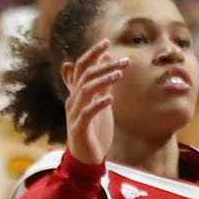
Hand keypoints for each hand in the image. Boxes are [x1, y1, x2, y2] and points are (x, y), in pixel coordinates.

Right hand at [61, 39, 125, 165]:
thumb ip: (102, 82)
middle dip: (103, 65)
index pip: (82, 68)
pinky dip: (97, 104)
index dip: (92, 54)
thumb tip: (107, 58)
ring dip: (102, 81)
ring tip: (119, 75)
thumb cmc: (94, 128)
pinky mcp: (79, 128)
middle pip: (85, 75)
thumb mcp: (100, 101)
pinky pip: (86, 113)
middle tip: (124, 59)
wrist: (86, 156)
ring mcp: (74, 114)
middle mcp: (74, 100)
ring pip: (85, 91)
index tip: (106, 42)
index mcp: (78, 93)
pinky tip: (109, 99)